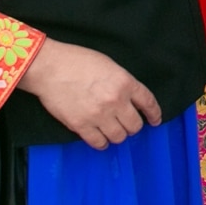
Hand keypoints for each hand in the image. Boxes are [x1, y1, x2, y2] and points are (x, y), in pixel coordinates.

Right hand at [17, 38, 161, 149]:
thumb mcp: (109, 65)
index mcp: (125, 82)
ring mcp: (99, 115)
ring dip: (118, 134)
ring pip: (119, 137)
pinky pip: (99, 143)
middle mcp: (115, 101)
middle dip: (133, 126)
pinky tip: (101, 139)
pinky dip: (102, 143)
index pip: (148, 103)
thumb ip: (122, 82)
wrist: (50, 68)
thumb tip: (129, 98)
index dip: (154, 114)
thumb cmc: (78, 61)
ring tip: (113, 130)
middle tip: (127, 123)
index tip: (155, 120)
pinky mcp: (81, 126)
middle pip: (135, 125)